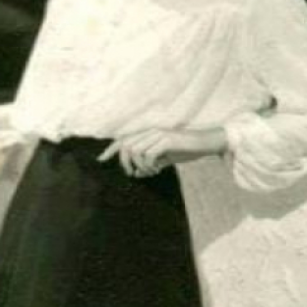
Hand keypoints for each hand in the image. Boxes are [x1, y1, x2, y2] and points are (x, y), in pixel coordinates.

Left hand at [97, 128, 225, 177]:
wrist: (206, 143)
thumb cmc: (187, 150)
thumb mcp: (166, 159)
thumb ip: (151, 164)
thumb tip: (137, 173)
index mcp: (149, 134)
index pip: (124, 139)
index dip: (111, 149)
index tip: (100, 160)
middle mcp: (151, 132)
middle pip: (126, 146)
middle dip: (125, 162)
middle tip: (133, 174)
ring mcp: (159, 135)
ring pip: (135, 150)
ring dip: (140, 165)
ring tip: (151, 171)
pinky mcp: (167, 140)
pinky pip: (148, 154)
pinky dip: (149, 164)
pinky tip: (158, 169)